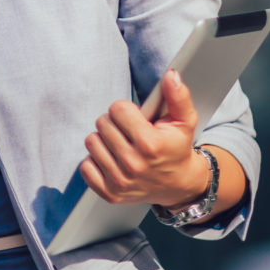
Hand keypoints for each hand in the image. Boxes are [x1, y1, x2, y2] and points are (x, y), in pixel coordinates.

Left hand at [79, 69, 208, 207]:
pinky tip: (112, 160)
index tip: (136, 119)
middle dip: (115, 123)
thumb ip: (178, 96)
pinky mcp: (110, 193)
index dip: (126, 110)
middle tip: (129, 132)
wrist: (179, 184)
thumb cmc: (177, 148)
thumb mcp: (184, 121)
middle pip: (102, 124)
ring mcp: (120, 181)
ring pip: (91, 142)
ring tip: (120, 145)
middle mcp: (133, 164)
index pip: (117, 109)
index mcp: (150, 144)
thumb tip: (170, 75)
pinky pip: (85, 166)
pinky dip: (96, 161)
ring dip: (104, 140)